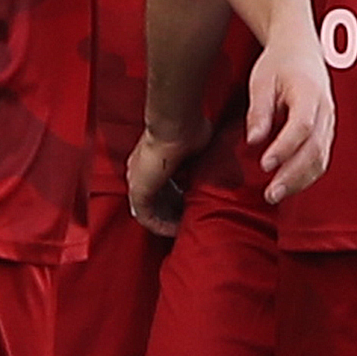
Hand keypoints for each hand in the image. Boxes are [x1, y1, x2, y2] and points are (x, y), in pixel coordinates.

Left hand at [127, 120, 202, 236]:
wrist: (177, 124)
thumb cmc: (190, 129)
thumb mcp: (200, 149)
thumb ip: (203, 162)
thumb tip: (217, 171)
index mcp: (154, 159)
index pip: (165, 185)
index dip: (181, 199)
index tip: (197, 205)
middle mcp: (143, 171)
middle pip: (159, 200)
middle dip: (176, 213)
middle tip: (193, 221)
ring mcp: (139, 181)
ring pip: (152, 211)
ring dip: (169, 222)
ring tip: (186, 230)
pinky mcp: (138, 191)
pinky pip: (147, 218)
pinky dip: (161, 227)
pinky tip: (177, 231)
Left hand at [241, 25, 334, 207]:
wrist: (301, 48)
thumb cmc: (279, 63)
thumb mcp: (261, 81)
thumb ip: (259, 111)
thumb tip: (254, 141)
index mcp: (310, 92)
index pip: (302, 126)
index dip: (285, 148)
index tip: (265, 164)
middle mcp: (326, 110)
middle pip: (315, 148)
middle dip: (293, 175)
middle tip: (271, 194)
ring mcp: (330, 122)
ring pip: (321, 158)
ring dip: (300, 180)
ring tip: (275, 195)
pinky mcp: (326, 131)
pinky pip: (321, 158)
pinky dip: (305, 175)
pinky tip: (287, 185)